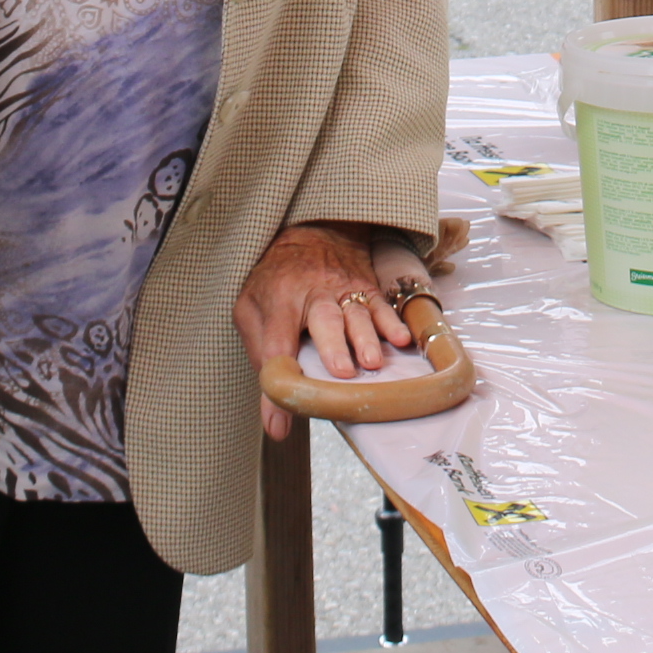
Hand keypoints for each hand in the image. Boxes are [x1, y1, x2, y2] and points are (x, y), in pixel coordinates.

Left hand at [234, 221, 426, 440]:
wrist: (310, 232)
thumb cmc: (276, 281)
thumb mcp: (250, 310)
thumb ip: (260, 355)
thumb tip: (274, 418)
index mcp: (278, 300)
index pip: (275, 344)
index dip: (277, 381)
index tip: (279, 420)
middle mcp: (313, 293)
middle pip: (323, 321)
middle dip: (333, 347)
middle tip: (342, 372)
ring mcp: (343, 289)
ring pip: (355, 314)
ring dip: (365, 338)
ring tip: (372, 363)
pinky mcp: (366, 288)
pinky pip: (381, 305)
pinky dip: (392, 322)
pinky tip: (402, 339)